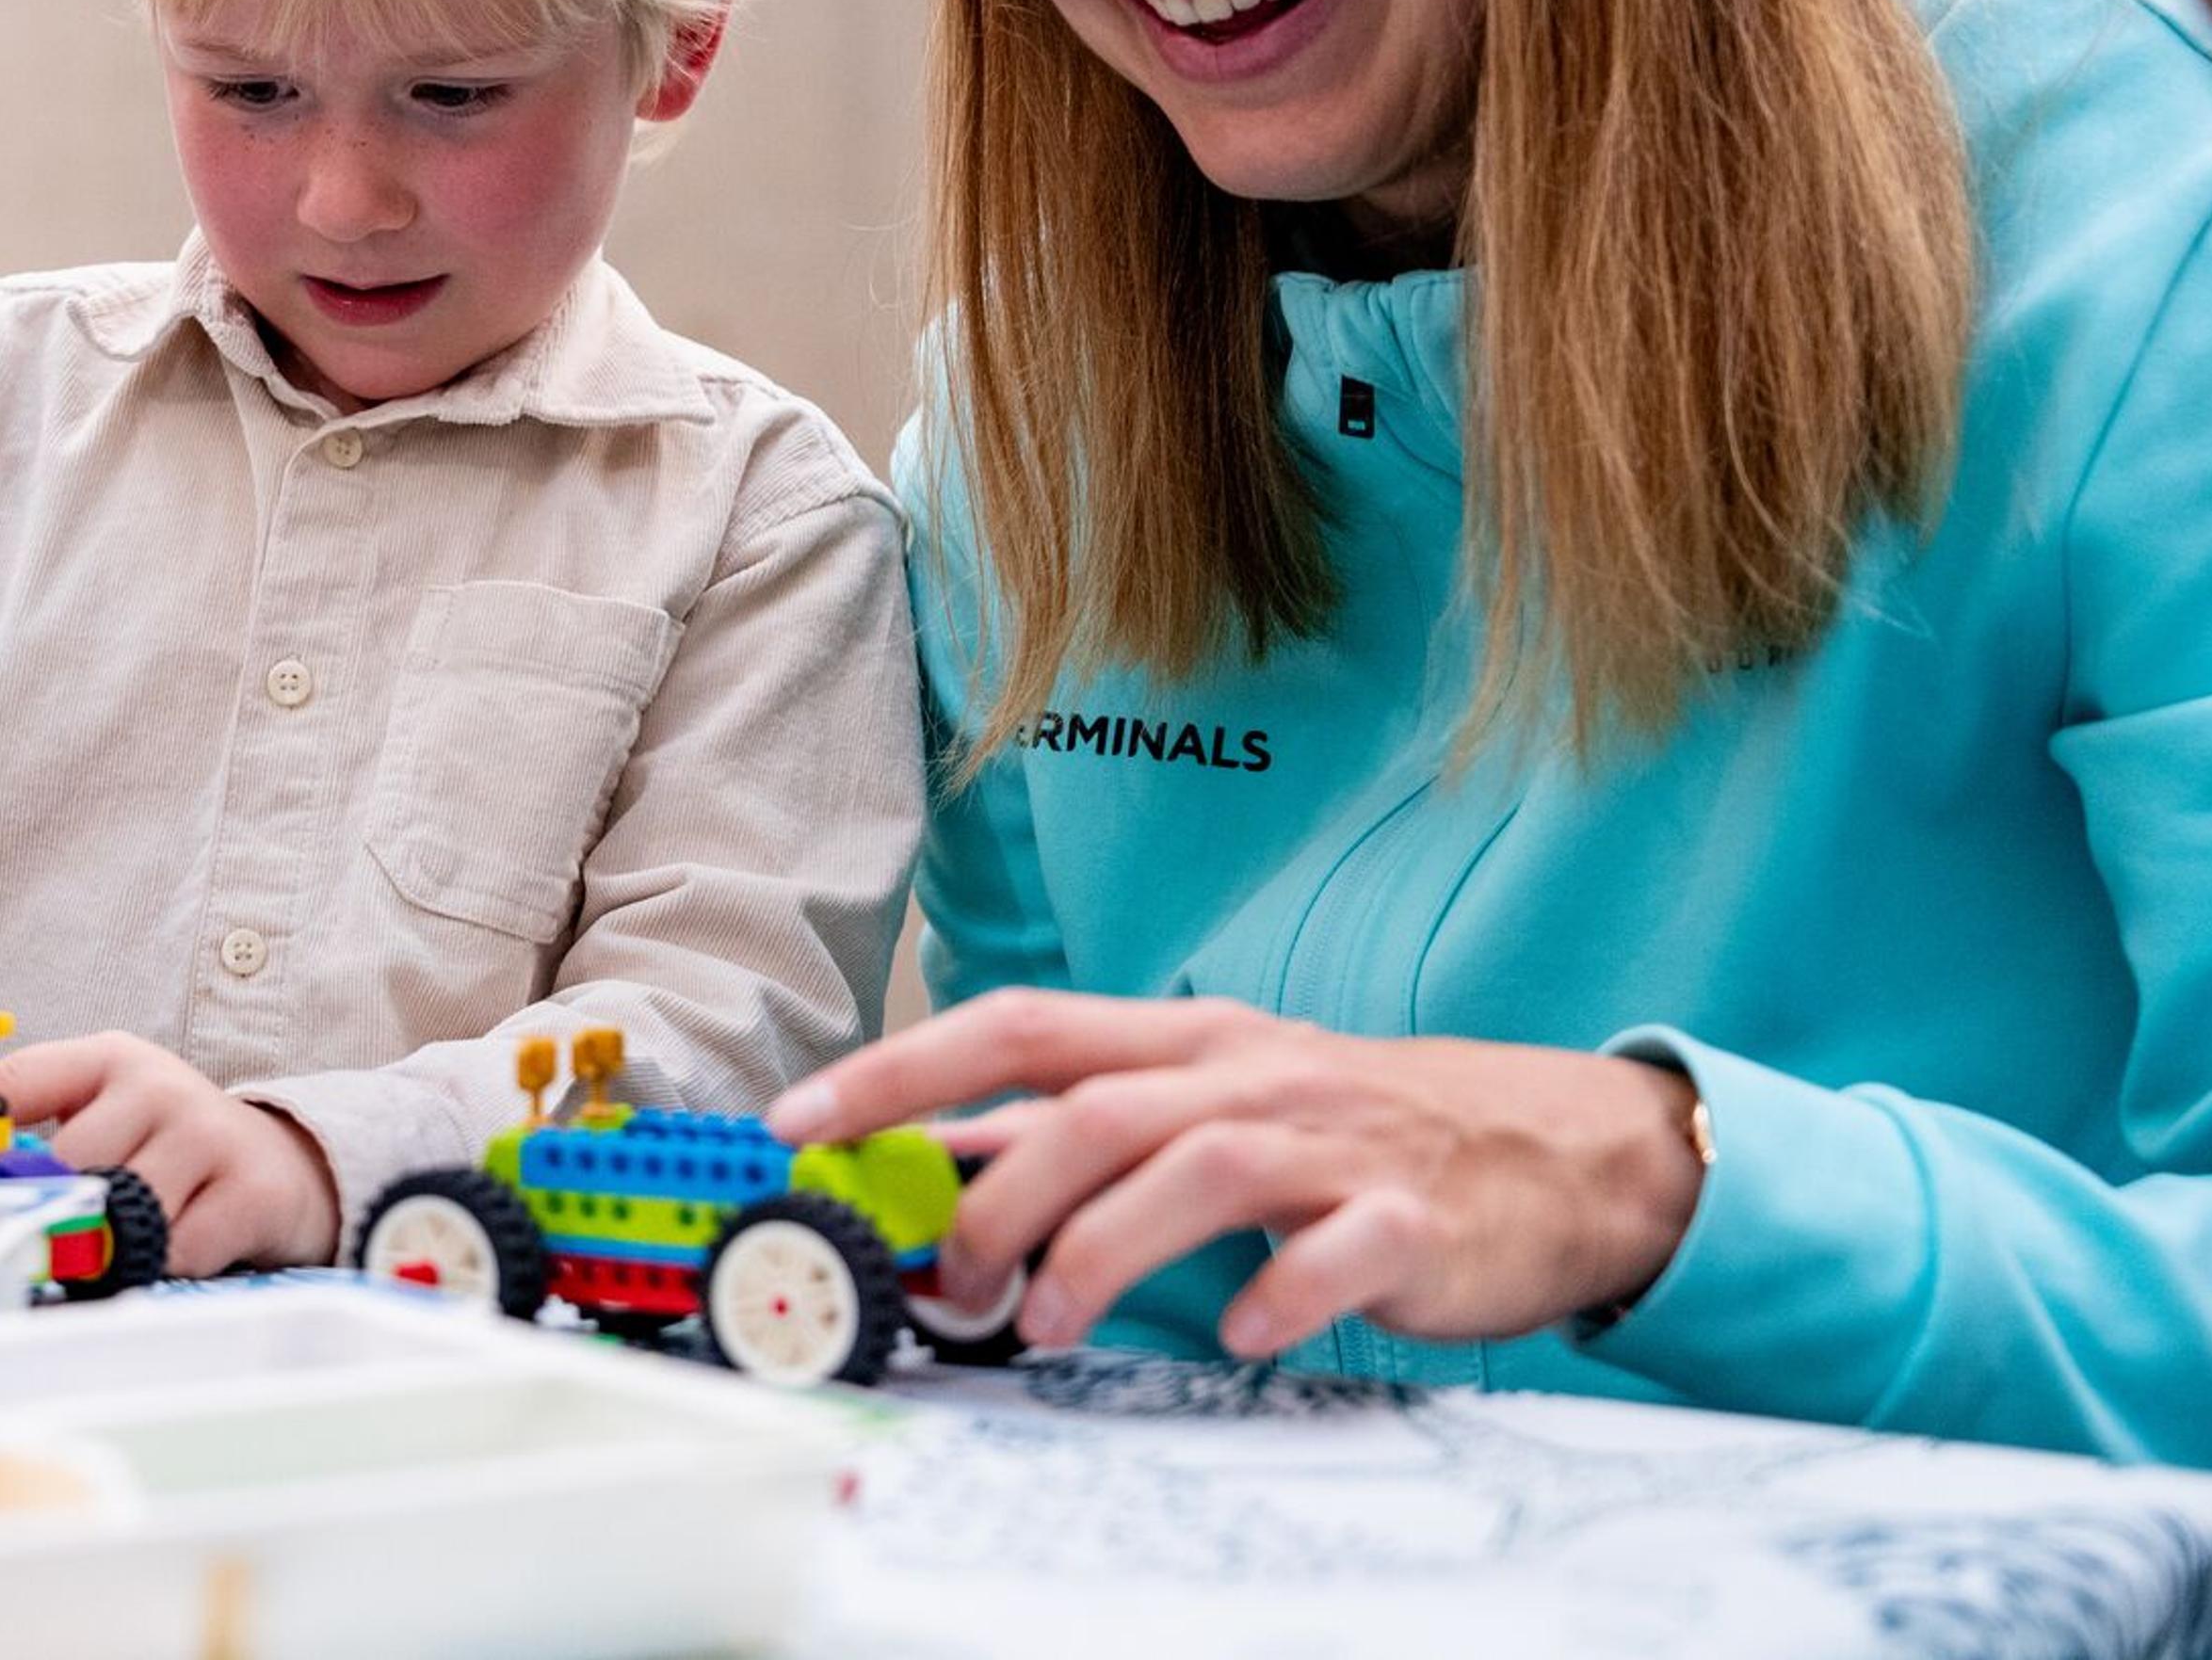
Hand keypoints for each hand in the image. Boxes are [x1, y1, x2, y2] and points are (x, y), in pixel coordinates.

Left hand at [0, 1031, 340, 1275]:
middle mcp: (157, 1085)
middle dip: (54, 1209)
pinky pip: (172, 1252)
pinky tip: (177, 1247)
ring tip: (127, 1236)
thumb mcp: (99, 1111)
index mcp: (106, 1058)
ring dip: (111, 1245)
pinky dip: (161, 1267)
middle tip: (58, 1231)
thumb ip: (26, 1123)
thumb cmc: (166, 1144)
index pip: (11, 1086)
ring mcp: (207, 1135)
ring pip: (117, 1211)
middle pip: (64, 1164)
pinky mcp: (249, 1191)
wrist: (280, 1166)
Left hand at [769, 990, 1705, 1360]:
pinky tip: (1241, 1334)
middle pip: (1093, 1105)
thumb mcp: (1208, 1101)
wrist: (1554, 1147)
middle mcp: (1246, 1072)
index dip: (902, 1068)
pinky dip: (1275, 1294)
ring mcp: (1333, 1141)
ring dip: (1100, 1250)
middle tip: (951, 1283)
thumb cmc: (1349, 1128)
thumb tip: (930, 1167)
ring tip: (1047, 1324)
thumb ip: (1075, 1130)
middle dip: (995, 1195)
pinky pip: (1333, 1252)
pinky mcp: (1411, 1218)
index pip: (1017, 1026)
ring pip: (1194, 1167)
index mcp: (1184, 1038)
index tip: (806, 1123)